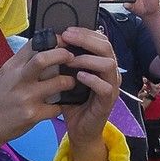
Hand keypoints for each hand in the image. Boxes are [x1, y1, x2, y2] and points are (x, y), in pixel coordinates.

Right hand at [0, 38, 99, 160]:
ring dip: (69, 82)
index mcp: (12, 66)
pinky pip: (56, 107)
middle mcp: (19, 79)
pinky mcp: (32, 115)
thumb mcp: (4, 76)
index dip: (53, 40)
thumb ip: (21, 65)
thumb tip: (42, 51)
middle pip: (45, 58)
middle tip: (72, 58)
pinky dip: (60, 106)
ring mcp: (26, 97)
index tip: (63, 43)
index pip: (34, 44)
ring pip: (58, 83)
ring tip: (70, 83)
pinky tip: (57, 106)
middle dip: (64, 55)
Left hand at [55, 25, 119, 160]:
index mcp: (101, 63)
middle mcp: (110, 72)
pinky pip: (105, 87)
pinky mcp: (108, 102)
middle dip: (85, 39)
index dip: (84, 32)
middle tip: (67, 37)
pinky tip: (78, 77)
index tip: (66, 30)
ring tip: (70, 60)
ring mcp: (111, 86)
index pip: (100, 39)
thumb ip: (63, 62)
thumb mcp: (66, 78)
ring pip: (108, 64)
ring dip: (87, 59)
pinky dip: (92, 80)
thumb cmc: (73, 103)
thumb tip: (48, 43)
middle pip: (106, 47)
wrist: (80, 130)